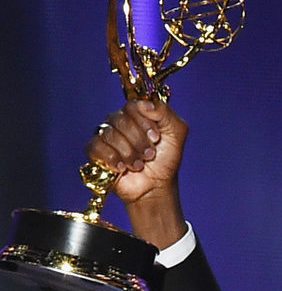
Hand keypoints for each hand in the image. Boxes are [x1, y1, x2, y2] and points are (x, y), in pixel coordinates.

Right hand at [84, 100, 188, 247]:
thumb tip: (145, 104)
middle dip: (139, 141)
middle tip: (149, 155)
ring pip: (109, 134)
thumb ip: (165, 112)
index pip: (132, 106)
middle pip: (120, 120)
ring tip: (139, 165)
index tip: (156, 137)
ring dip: (129, 153)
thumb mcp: (176, 133)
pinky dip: (112, 158)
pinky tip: (122, 168)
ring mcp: (106, 136)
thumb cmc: (166, 160)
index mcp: (135, 113)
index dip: (144, 122)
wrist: (157, 187)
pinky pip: (96, 146)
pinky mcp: (96, 152)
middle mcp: (118, 121)